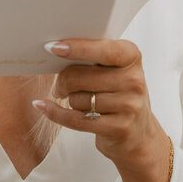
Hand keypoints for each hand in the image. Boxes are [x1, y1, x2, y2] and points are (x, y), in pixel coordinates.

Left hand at [34, 38, 168, 181]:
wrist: (138, 134)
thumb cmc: (118, 94)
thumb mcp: (114, 70)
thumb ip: (93, 58)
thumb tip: (57, 51)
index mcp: (132, 57)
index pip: (104, 50)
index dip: (78, 48)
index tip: (53, 47)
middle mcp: (134, 80)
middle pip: (81, 77)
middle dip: (63, 81)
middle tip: (60, 85)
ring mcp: (129, 106)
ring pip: (78, 100)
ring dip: (70, 100)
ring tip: (78, 101)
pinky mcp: (119, 129)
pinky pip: (77, 120)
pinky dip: (56, 113)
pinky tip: (44, 106)